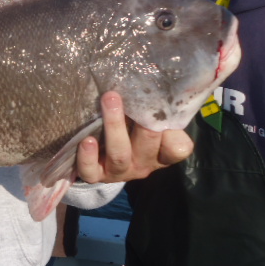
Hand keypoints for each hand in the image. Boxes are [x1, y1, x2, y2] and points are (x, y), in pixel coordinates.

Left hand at [76, 91, 193, 182]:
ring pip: (120, 154)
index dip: (172, 134)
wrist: (102, 156)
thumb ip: (160, 110)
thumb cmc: (131, 130)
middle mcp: (143, 164)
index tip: (162, 110)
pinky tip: (87, 140)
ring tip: (109, 100)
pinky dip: (88, 157)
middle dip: (141, 119)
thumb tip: (168, 91)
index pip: (177, 148)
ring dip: (114, 126)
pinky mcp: (95, 174)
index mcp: (161, 153)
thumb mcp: (149, 121)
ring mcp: (119, 171)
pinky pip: (91, 170)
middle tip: (136, 94)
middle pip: (147, 144)